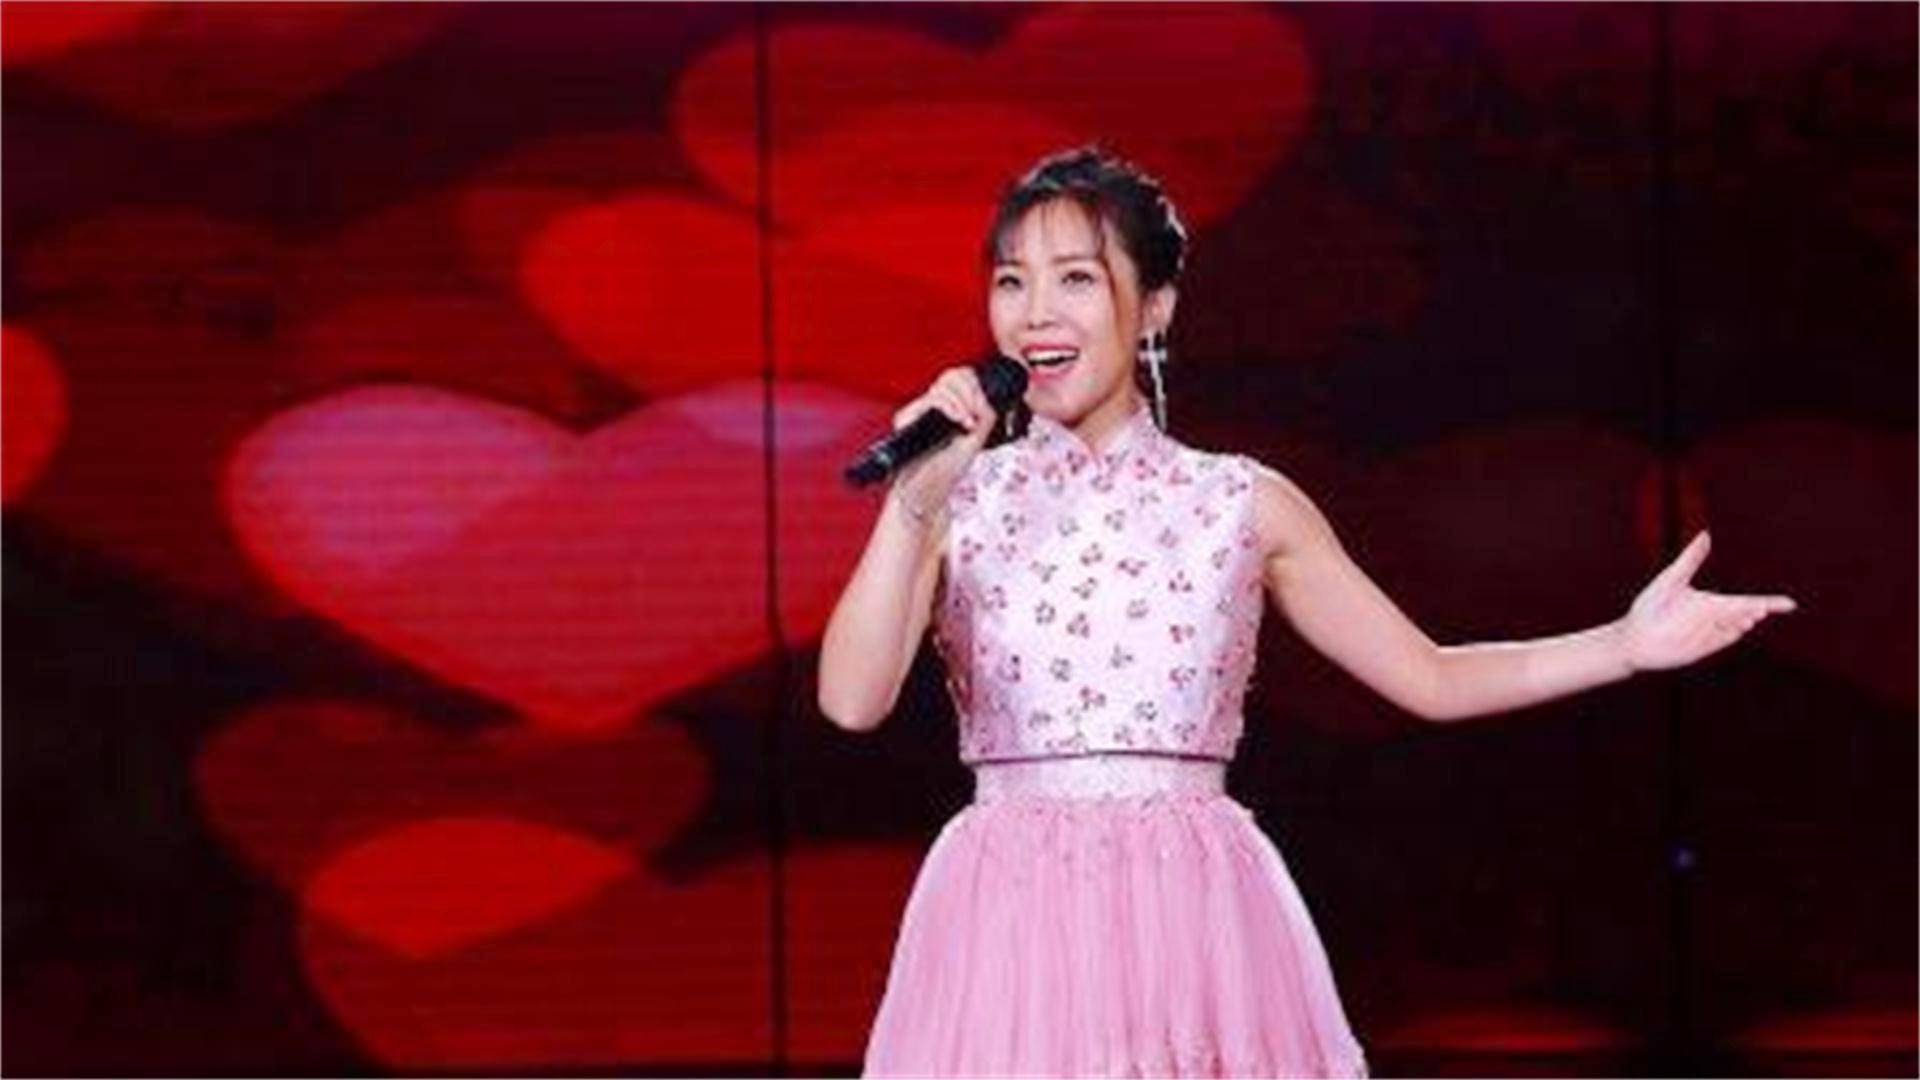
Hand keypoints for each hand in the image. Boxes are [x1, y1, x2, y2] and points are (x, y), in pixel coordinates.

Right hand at [887, 365, 997, 517]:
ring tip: (966, 423)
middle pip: (951, 375)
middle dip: (971, 392)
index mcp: (947, 407)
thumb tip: (986, 398)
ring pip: (943, 384)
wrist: (927, 492)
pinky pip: (932, 400)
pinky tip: (959, 422)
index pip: (960, 377)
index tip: (981, 408)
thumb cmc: (946, 471)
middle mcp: (930, 405)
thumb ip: (985, 415)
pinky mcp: (906, 417)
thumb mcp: (976, 439)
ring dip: (963, 401)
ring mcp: (918, 410)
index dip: (974, 386)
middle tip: (975, 415)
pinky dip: (951, 408)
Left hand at [1619, 530, 1797, 672]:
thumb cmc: (1650, 607)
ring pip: (1735, 628)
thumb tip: (1705, 534)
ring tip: (1751, 613)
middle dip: (1755, 610)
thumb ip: (1690, 560)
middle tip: (1760, 606)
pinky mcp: (1702, 650)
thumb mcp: (1671, 579)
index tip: (1790, 604)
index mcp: (1714, 603)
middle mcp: (1717, 620)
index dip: (1770, 603)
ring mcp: (1711, 636)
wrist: (1633, 636)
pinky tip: (1735, 627)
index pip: (1748, 602)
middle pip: (1745, 614)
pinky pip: (1720, 642)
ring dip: (1743, 622)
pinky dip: (1728, 635)